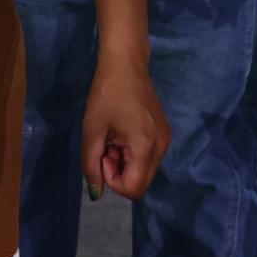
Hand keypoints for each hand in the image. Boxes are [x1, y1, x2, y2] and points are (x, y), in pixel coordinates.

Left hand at [79, 60, 167, 201]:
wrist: (126, 63)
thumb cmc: (106, 94)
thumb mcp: (91, 131)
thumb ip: (91, 166)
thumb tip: (96, 194)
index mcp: (146, 147)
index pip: (133, 189)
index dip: (112, 179)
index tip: (103, 153)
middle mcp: (162, 147)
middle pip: (139, 182)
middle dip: (118, 170)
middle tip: (106, 144)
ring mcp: (165, 140)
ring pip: (143, 170)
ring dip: (124, 161)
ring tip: (113, 135)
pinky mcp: (164, 133)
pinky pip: (147, 156)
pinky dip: (132, 152)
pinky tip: (122, 131)